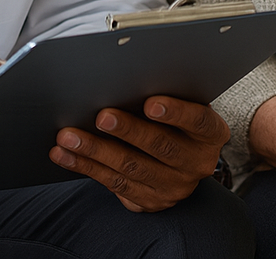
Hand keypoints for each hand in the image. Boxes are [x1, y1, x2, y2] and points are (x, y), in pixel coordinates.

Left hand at [49, 96, 229, 211]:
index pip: (198, 120)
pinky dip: (86, 167)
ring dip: (95, 151)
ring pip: (131, 168)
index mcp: (210, 133)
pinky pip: (114, 184)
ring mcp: (173, 187)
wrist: (183, 157)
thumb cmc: (176, 116)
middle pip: (160, 146)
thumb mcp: (184, 102)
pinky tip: (65, 154)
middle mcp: (197, 163)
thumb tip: (126, 74)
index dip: (175, 112)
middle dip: (127, 131)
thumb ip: (165, 90)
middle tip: (101, 117)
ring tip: (68, 135)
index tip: (150, 103)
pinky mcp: (149, 201)